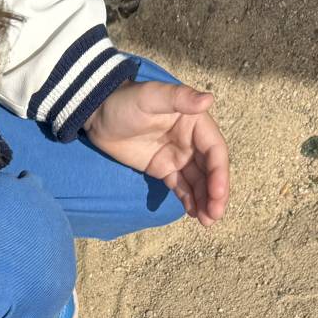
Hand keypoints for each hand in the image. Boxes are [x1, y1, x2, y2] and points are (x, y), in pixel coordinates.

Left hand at [84, 79, 229, 224]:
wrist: (98, 115)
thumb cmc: (125, 101)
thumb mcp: (151, 96)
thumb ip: (179, 98)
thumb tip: (208, 100)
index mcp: (195, 122)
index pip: (215, 150)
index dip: (219, 172)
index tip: (218, 193)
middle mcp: (192, 140)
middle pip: (211, 170)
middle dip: (215, 193)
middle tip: (214, 216)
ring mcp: (178, 156)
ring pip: (198, 182)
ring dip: (205, 200)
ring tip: (207, 221)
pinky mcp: (163, 169)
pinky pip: (181, 187)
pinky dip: (189, 200)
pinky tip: (193, 213)